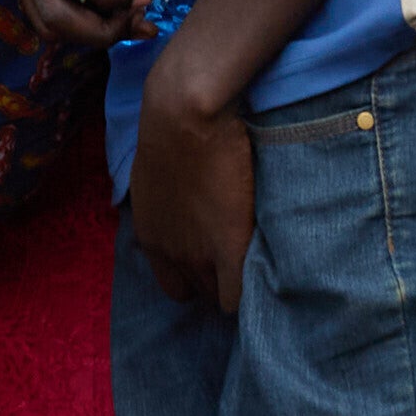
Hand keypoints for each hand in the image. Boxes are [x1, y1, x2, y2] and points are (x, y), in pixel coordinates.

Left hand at [128, 63, 255, 313]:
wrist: (183, 118)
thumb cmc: (169, 132)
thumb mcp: (155, 177)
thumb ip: (166, 206)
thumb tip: (182, 210)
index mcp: (151, 237)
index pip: (174, 286)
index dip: (197, 277)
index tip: (214, 263)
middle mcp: (170, 254)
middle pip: (198, 292)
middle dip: (218, 281)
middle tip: (240, 259)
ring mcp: (198, 254)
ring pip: (220, 297)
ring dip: (237, 283)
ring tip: (256, 262)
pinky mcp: (228, 247)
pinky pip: (236, 295)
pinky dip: (249, 290)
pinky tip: (263, 270)